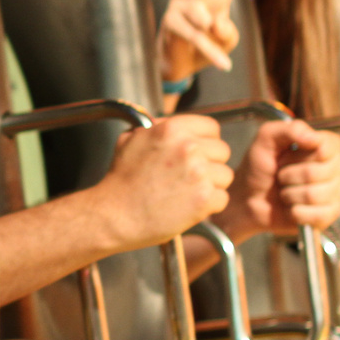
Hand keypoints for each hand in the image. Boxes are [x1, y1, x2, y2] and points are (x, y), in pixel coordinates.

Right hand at [94, 114, 233, 250]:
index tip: (197, 152)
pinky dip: (208, 205)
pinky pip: (221, 198)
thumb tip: (169, 124)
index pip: (211, 128)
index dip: (205, 141)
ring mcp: (198, 173)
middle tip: (188, 176)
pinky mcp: (204, 199)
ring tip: (185, 192)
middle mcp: (188, 147)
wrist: (114, 215)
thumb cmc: (120, 182)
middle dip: (209, 163)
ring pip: (225, 175)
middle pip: (222, 151)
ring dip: (210, 185)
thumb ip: (156, 128)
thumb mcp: (130, 141)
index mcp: (172, 129)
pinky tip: (186, 206)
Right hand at [158, 0, 251, 82]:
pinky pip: (197, 37)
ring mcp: (182, 6)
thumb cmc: (205, 49)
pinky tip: (223, 65)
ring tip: (219, 56)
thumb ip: (228, 31)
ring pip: (205, 18)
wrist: (180, 68)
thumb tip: (213, 22)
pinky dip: (212, 52)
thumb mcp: (227, 41)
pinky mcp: (171, 22)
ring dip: (214, 41)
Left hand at [214, 121, 339, 240]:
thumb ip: (288, 129)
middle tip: (280, 175)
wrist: (247, 198)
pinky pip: (318, 215)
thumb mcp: (265, 139)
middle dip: (289, 175)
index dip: (299, 155)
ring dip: (289, 194)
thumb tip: (314, 138)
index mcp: (327, 146)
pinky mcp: (330, 214)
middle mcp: (337, 167)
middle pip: (320, 172)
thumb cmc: (258, 167)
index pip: (326, 148)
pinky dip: (296, 212)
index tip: (284, 157)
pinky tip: (290, 207)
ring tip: (284, 191)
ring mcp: (336, 192)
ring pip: (316, 195)